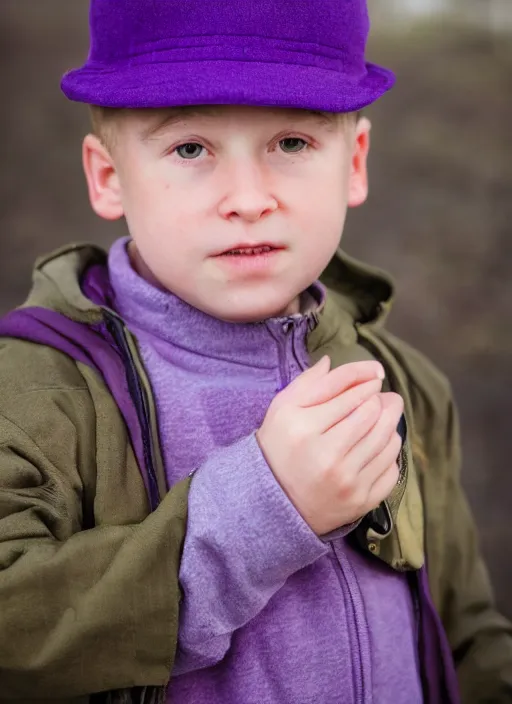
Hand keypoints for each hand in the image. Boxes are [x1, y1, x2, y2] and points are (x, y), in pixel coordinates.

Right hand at [256, 356, 403, 535]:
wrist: (274, 503)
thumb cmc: (279, 448)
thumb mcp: (282, 410)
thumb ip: (307, 383)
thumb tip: (332, 360)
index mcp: (304, 428)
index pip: (350, 393)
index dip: (366, 379)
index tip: (374, 375)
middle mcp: (327, 455)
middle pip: (373, 413)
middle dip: (382, 399)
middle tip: (381, 395)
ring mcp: (346, 481)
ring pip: (387, 439)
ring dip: (390, 421)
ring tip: (385, 415)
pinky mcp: (361, 501)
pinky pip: (391, 468)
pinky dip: (390, 451)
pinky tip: (380, 444)